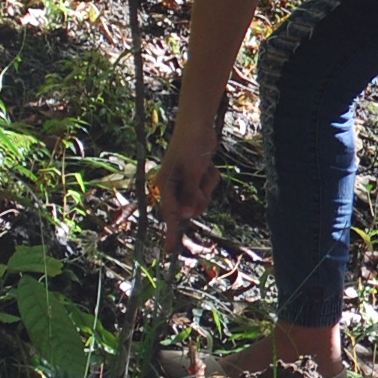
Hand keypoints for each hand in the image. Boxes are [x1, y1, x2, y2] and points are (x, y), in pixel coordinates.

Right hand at [154, 132, 220, 253]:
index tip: (170, 252)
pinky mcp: (196, 177)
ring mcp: (185, 182)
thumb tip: (185, 216)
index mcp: (165, 186)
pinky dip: (211, 177)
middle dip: (201, 197)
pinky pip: (208, 186)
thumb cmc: (191, 146)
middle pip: (190, 208)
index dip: (171, 233)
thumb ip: (190, 195)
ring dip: (208, 184)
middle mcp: (173, 186)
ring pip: (202, 197)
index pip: (169, 215)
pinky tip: (208, 164)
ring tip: (204, 167)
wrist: (199, 125)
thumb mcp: (192, 173)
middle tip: (202, 182)